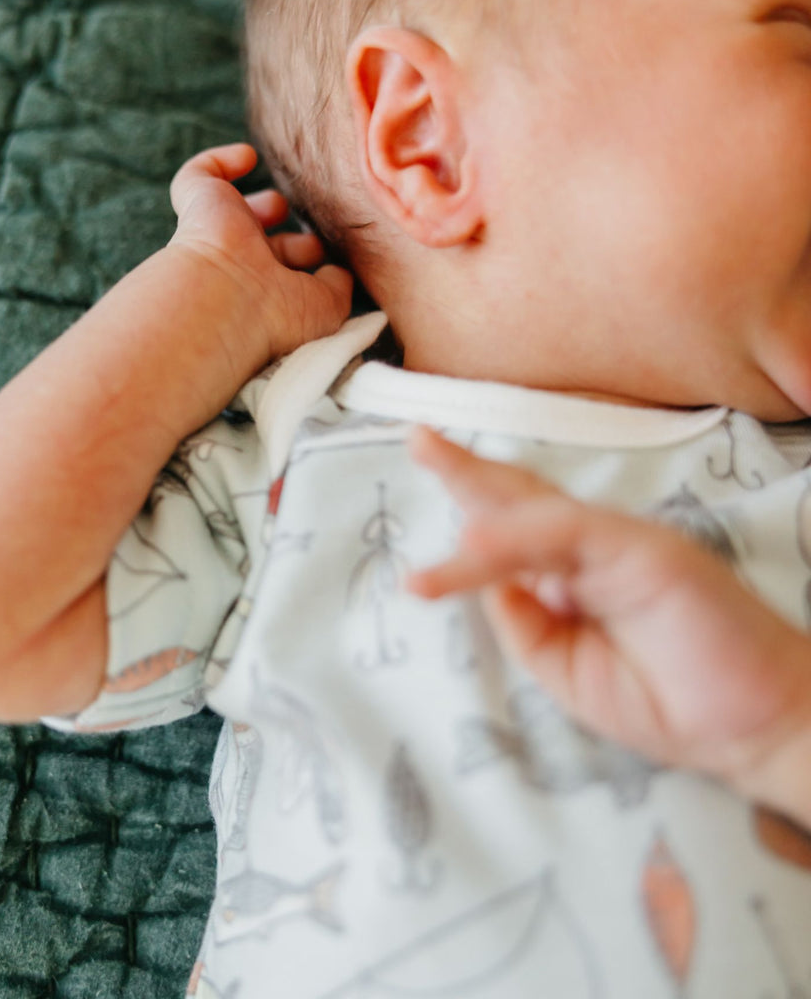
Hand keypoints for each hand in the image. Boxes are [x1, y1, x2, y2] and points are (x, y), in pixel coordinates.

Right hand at [167, 143, 352, 369]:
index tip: (326, 254)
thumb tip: (342, 271)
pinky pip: (199, 175)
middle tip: (312, 237)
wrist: (225, 298)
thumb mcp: (325, 308)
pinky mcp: (198, 200)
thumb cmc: (274, 314)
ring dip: (264, 204)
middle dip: (291, 235)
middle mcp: (238, 262)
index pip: (284, 267)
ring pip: (234, 213)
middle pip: (264, 241)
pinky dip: (220, 161)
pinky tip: (247, 158)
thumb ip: (339, 287)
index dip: (306, 254)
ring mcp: (216, 231)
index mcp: (262, 288)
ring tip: (280, 206)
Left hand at [405, 427, 810, 816]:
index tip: (426, 480)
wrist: (752, 730)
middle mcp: (591, 547)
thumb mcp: (566, 670)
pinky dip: (518, 542)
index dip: (470, 501)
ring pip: (533, 518)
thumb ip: (523, 622)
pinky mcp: (643, 548)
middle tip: (417, 439)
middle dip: (465, 471)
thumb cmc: (668, 702)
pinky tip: (476, 551)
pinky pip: (566, 534)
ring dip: (476, 530)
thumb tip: (481, 577)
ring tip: (422, 578)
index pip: (511, 525)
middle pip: (519, 497)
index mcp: (571, 573)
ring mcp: (618, 542)